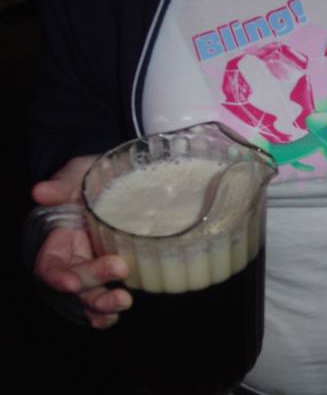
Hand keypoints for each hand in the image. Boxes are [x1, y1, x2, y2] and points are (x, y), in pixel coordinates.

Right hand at [32, 155, 132, 328]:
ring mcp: (94, 268)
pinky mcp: (114, 274)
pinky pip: (105, 300)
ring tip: (124, 300)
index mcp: (60, 238)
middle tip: (120, 267)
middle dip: (94, 281)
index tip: (71, 282)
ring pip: (90, 297)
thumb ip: (62, 185)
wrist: (121, 181)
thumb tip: (42, 191)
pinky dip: (109, 312)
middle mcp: (74, 258)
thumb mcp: (79, 175)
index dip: (57, 275)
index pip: (50, 264)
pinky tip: (118, 313)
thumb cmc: (94, 178)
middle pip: (75, 282)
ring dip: (104, 304)